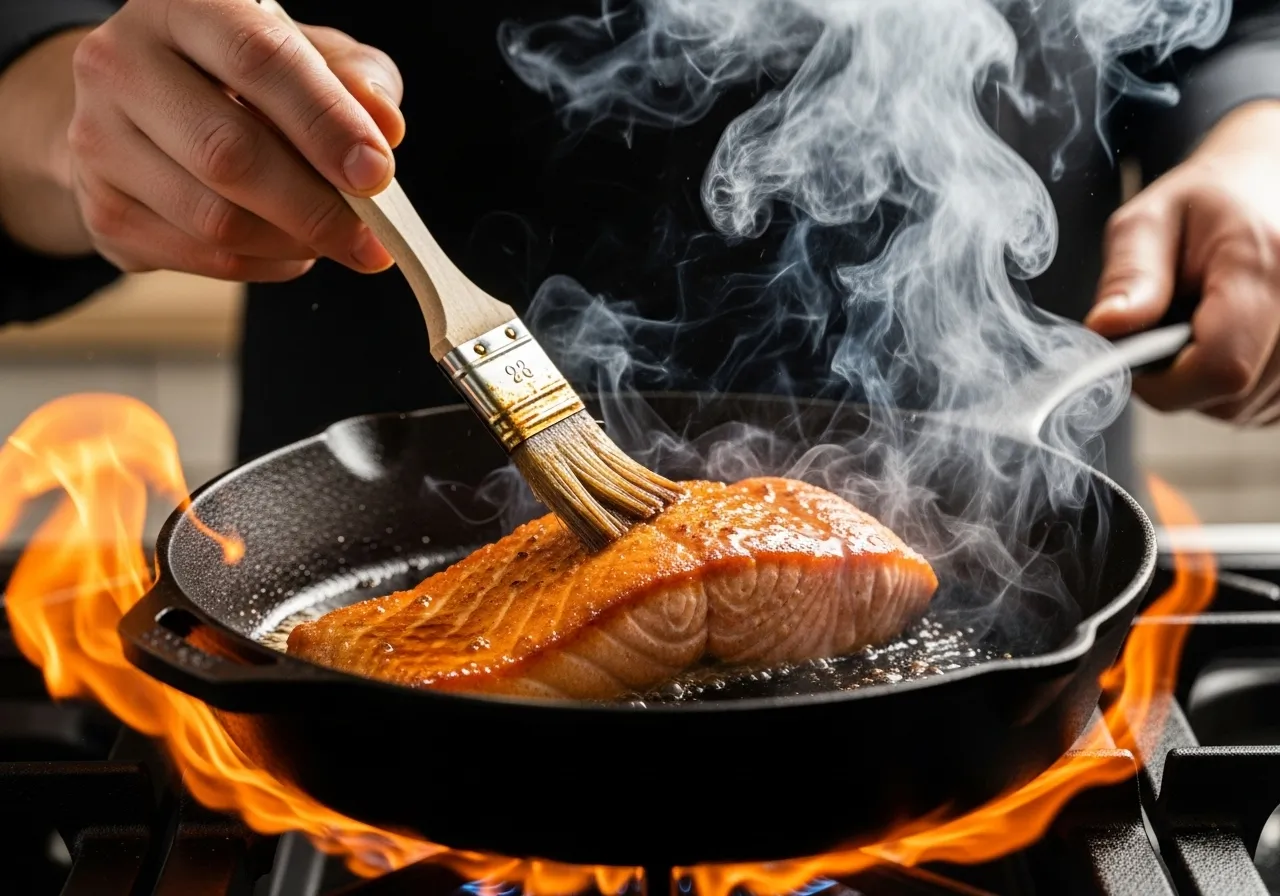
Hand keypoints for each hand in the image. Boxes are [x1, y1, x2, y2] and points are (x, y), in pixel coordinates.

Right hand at [61, 0, 404, 280]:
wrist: (147, 108)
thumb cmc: (248, 78)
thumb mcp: (311, 56)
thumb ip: (355, 80)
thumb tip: (383, 127)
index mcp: (184, 5)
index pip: (259, 60)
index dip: (325, 123)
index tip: (376, 174)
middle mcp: (122, 63)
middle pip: (229, 153)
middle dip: (317, 208)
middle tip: (371, 240)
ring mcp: (98, 140)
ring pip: (216, 220)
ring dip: (294, 244)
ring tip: (331, 238)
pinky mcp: (102, 210)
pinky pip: (203, 258)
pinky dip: (266, 265)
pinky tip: (288, 248)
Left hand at [1086, 100, 1279, 424]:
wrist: (1264, 185)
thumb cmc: (1204, 202)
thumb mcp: (1149, 222)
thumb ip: (1129, 277)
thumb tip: (1104, 328)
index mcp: (1263, 268)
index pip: (1221, 367)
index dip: (1164, 382)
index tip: (1135, 357)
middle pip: (1229, 397)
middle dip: (1177, 380)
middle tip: (1166, 326)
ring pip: (1242, 409)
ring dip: (1203, 383)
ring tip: (1201, 323)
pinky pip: (1259, 407)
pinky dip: (1229, 388)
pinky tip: (1225, 339)